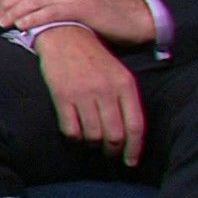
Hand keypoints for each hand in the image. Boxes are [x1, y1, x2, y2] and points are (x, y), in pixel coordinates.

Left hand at [0, 0, 155, 45]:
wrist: (136, 17)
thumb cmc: (107, 15)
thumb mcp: (80, 3)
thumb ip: (59, 3)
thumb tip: (35, 13)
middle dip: (8, 2)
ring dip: (15, 11)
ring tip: (1, 23)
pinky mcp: (82, 7)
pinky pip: (51, 11)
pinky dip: (34, 18)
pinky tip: (22, 26)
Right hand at [34, 25, 145, 165]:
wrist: (65, 35)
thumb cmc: (94, 58)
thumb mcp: (118, 74)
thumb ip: (126, 100)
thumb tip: (129, 133)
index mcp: (125, 85)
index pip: (135, 126)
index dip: (134, 149)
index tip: (130, 162)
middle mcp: (106, 90)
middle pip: (115, 135)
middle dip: (113, 150)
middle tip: (109, 153)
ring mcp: (83, 93)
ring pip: (93, 136)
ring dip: (93, 145)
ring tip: (91, 142)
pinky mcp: (62, 95)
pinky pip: (71, 129)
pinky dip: (74, 138)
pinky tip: (75, 134)